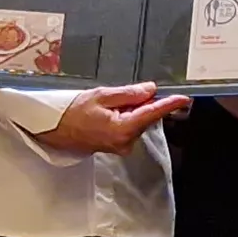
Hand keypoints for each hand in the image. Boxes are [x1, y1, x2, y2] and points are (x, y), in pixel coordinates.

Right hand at [33, 83, 192, 155]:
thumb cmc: (73, 112)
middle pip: (145, 117)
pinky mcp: (117, 146)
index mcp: (123, 129)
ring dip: (130, 109)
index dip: (169, 104)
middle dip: (139, 102)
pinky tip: (108, 112)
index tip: (184, 98)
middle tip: (118, 95)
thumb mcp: (102, 95)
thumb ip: (129, 94)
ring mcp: (121, 146)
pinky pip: (129, 127)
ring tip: (107, 103)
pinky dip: (124, 116)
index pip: (153, 113)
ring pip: (137, 121)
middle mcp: (126, 141)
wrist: (54, 130)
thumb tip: (151, 90)